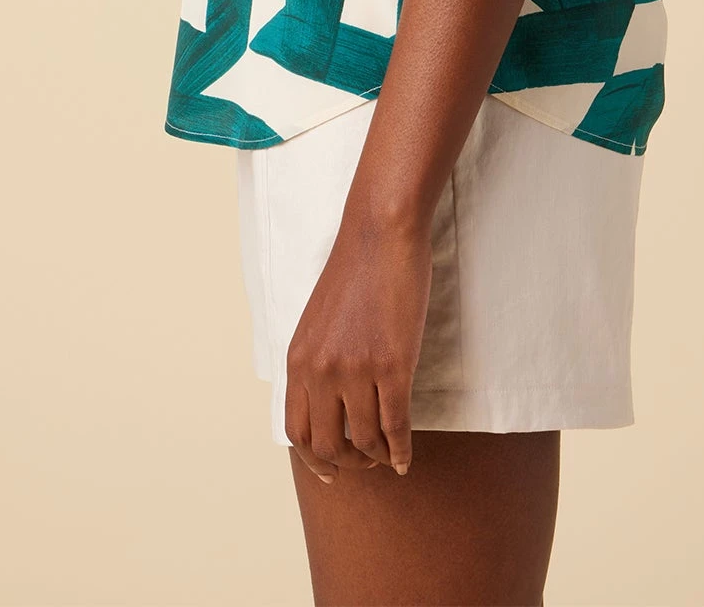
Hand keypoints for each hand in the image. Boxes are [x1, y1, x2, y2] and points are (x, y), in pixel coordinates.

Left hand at [283, 208, 432, 483]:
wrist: (382, 234)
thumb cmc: (356, 270)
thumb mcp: (319, 320)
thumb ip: (316, 360)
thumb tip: (325, 401)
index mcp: (299, 359)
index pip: (296, 430)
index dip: (314, 458)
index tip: (330, 470)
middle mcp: (322, 370)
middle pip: (327, 445)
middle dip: (347, 464)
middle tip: (365, 462)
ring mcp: (357, 370)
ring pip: (364, 441)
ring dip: (377, 458)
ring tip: (388, 456)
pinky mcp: (393, 365)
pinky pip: (395, 426)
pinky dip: (401, 449)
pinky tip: (406, 456)